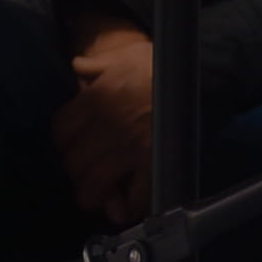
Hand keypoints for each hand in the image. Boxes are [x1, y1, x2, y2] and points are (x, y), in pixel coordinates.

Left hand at [51, 25, 154, 227]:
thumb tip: (77, 66)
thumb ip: (97, 64)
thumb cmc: (162, 65)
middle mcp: (108, 125)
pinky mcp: (154, 164)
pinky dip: (128, 206)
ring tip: (96, 194)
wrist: (200, 74)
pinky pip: (133, 196)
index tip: (69, 145)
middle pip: (73, 161)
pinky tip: (126, 203)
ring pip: (94, 183)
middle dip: (74, 170)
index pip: (61, 129)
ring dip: (92, 193)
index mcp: (97, 99)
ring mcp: (130, 148)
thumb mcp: (125, 55)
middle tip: (83, 173)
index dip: (62, 141)